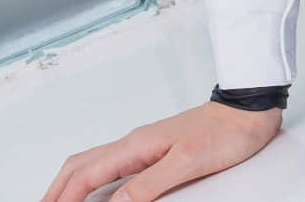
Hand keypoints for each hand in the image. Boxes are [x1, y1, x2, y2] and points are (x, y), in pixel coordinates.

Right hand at [39, 99, 279, 201]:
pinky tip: (95, 193)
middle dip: (56, 191)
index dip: (64, 198)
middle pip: (79, 167)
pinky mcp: (153, 151)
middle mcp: (133, 144)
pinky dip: (92, 181)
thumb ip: (148, 184)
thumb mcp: (187, 163)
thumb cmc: (225, 134)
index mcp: (136, 146)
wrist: (248, 111)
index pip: (86, 176)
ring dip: (70, 184)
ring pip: (92, 164)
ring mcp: (142, 146)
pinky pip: (112, 166)